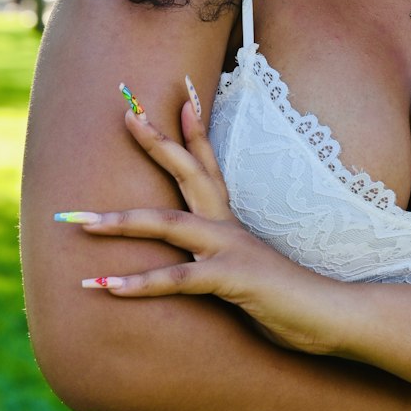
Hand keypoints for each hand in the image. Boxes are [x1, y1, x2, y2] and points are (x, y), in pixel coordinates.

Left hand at [57, 85, 347, 354]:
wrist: (330, 315)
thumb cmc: (288, 299)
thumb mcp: (246, 272)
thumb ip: (218, 262)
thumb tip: (195, 263)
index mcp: (232, 222)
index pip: (209, 166)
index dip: (194, 129)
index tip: (179, 95)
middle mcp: (229, 227)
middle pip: (189, 172)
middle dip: (156, 143)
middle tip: (126, 114)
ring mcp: (231, 250)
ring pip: (170, 224)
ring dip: (121, 222)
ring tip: (80, 221)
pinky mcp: (233, 279)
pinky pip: (180, 279)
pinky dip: (142, 282)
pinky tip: (106, 286)